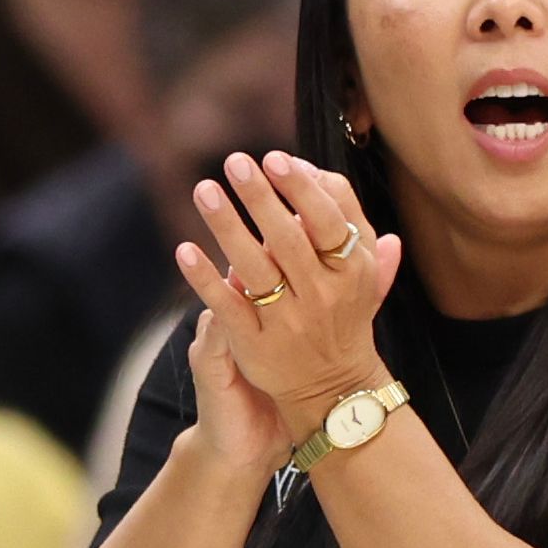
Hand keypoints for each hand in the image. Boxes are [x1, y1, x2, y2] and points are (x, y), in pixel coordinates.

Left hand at [176, 151, 404, 438]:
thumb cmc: (345, 316)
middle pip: (289, 238)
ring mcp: (287, 321)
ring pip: (255, 267)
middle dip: (261, 198)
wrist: (335, 389)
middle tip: (235, 161)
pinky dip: (205, 278)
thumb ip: (352, 224)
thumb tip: (313, 169)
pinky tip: (185, 249)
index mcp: (351, 272)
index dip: (303, 188)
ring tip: (204, 189)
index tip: (276, 158)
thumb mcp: (363, 274)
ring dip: (227, 226)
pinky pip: (228, 306)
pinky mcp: (256, 345)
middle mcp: (322, 296)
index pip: (329, 220)